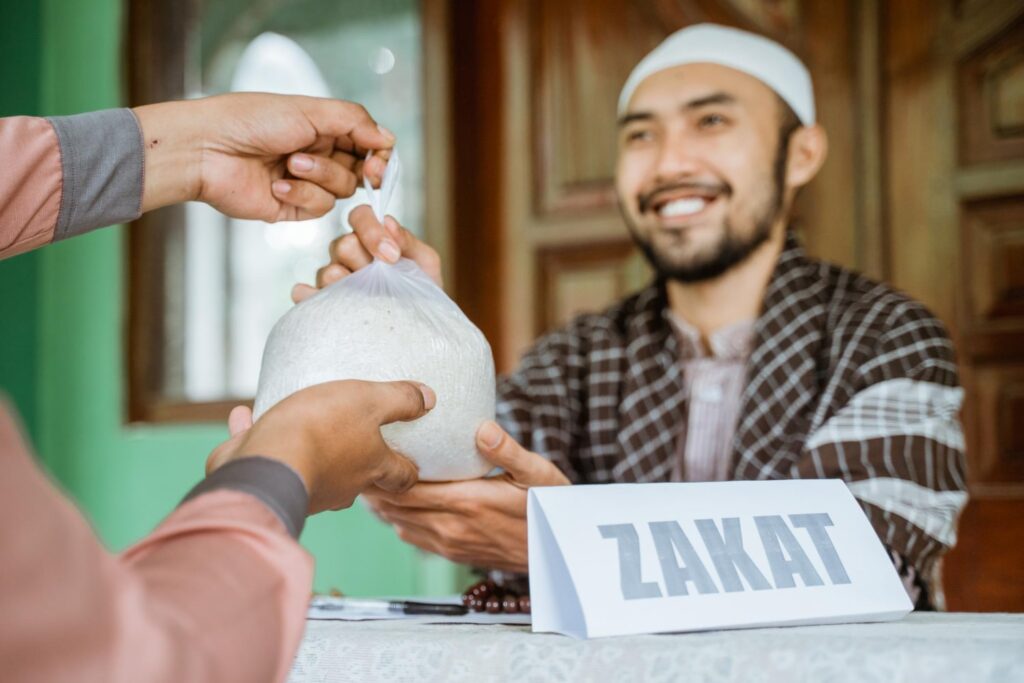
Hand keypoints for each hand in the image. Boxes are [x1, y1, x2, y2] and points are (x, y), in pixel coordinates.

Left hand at [133, 93, 394, 220]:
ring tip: (289, 163)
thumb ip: (354, 121)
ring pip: (343, 190)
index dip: (379, 155)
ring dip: (320, 176)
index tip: (378, 161)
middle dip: (354, 167)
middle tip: (356, 166)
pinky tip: (276, 184)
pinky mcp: (293, 207)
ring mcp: (307, 182)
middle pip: (361, 171)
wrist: (207, 149)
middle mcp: (319, 155)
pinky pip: (319, 208)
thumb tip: (388, 137)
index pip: (369, 145)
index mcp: (323, 128)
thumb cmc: (250, 120)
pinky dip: (301, 194)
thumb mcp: (309, 110)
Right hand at [206, 380, 434, 513]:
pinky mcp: (264, 479)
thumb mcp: (369, 401)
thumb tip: (429, 398)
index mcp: (369, 468)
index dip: (409, 470)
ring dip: (306, 448)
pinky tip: (244, 414)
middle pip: (357, 478)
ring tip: (300, 423)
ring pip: (311, 468)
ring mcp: (302, 487)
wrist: (265, 462)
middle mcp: (340, 486)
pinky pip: (263, 453)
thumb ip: (399, 400)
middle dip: (359, 462)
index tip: (412, 463)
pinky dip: (257, 435)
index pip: (401, 477)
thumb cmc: (322, 430)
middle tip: (359, 441)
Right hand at [291, 205, 441, 302]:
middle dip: (364, 260)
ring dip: (349, 286)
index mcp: (372, 239)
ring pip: (328, 273)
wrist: (420, 328)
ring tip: (367, 302)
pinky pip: (307, 296)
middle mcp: (349, 256)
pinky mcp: (324, 304)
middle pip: (342, 245)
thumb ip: (408, 240)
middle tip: (383, 280)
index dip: (372, 231)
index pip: (360, 216)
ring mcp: (334, 280)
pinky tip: (321, 305)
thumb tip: (388, 222)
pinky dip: (310, 298)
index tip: (392, 256)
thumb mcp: (425, 263)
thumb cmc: (423, 291)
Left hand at [362, 421, 569, 571]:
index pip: (408, 488)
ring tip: (367, 478)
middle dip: (373, 485)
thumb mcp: (537, 473)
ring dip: (382, 504)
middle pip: (395, 507)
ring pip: (399, 524)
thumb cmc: (549, 507)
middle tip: (355, 459)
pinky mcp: (454, 554)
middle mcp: (452, 526)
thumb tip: (481, 428)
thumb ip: (507, 451)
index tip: (364, 449)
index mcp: (467, 501)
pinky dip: (398, 520)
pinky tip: (394, 505)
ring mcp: (451, 544)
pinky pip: (414, 538)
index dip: (380, 472)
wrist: (560, 553)